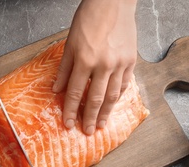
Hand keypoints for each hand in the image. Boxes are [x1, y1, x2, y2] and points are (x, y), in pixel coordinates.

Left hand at [53, 0, 137, 134]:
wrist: (113, 2)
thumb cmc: (89, 19)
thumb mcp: (70, 42)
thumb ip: (64, 68)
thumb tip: (57, 89)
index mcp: (84, 60)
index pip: (76, 93)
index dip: (71, 111)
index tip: (69, 124)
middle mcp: (103, 65)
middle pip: (95, 99)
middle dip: (89, 118)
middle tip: (87, 132)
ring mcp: (120, 64)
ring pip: (113, 96)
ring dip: (106, 113)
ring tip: (100, 125)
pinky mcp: (131, 61)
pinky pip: (124, 84)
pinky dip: (118, 97)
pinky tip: (113, 106)